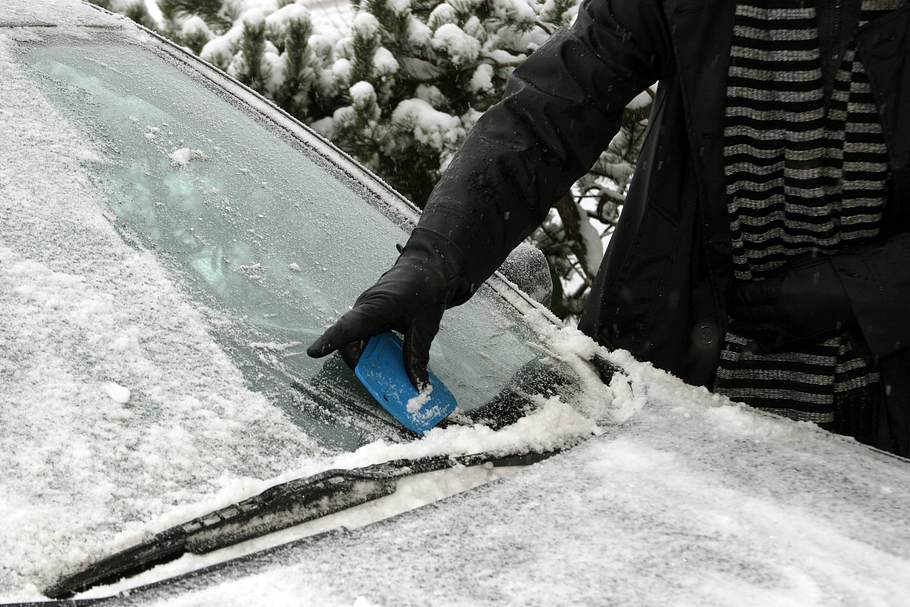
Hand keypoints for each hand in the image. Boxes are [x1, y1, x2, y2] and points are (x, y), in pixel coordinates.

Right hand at [307, 228, 467, 389]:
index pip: (347, 326)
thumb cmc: (423, 289)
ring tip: (387, 371)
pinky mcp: (371, 318)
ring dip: (368, 358)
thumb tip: (417, 384)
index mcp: (374, 307)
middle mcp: (364, 310)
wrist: (427, 267)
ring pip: (356, 341)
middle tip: (378, 380)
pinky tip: (390, 359)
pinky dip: (374, 351)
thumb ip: (417, 354)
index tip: (314, 352)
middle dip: (359, 363)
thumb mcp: (425, 325)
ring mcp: (366, 314)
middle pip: (349, 341)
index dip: (330, 341)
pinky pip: (365, 338)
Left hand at [727, 255, 855, 353]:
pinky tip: (749, 345)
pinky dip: (759, 346)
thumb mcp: (794, 266)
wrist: (853, 292)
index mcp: (776, 290)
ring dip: (740, 326)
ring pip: (754, 330)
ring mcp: (787, 326)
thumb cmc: (825, 272)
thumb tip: (756, 284)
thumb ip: (774, 277)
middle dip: (733, 309)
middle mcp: (778, 310)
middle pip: (745, 313)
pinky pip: (773, 344)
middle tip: (729, 305)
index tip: (729, 290)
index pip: (743, 294)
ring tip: (734, 323)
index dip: (732, 293)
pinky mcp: (797, 337)